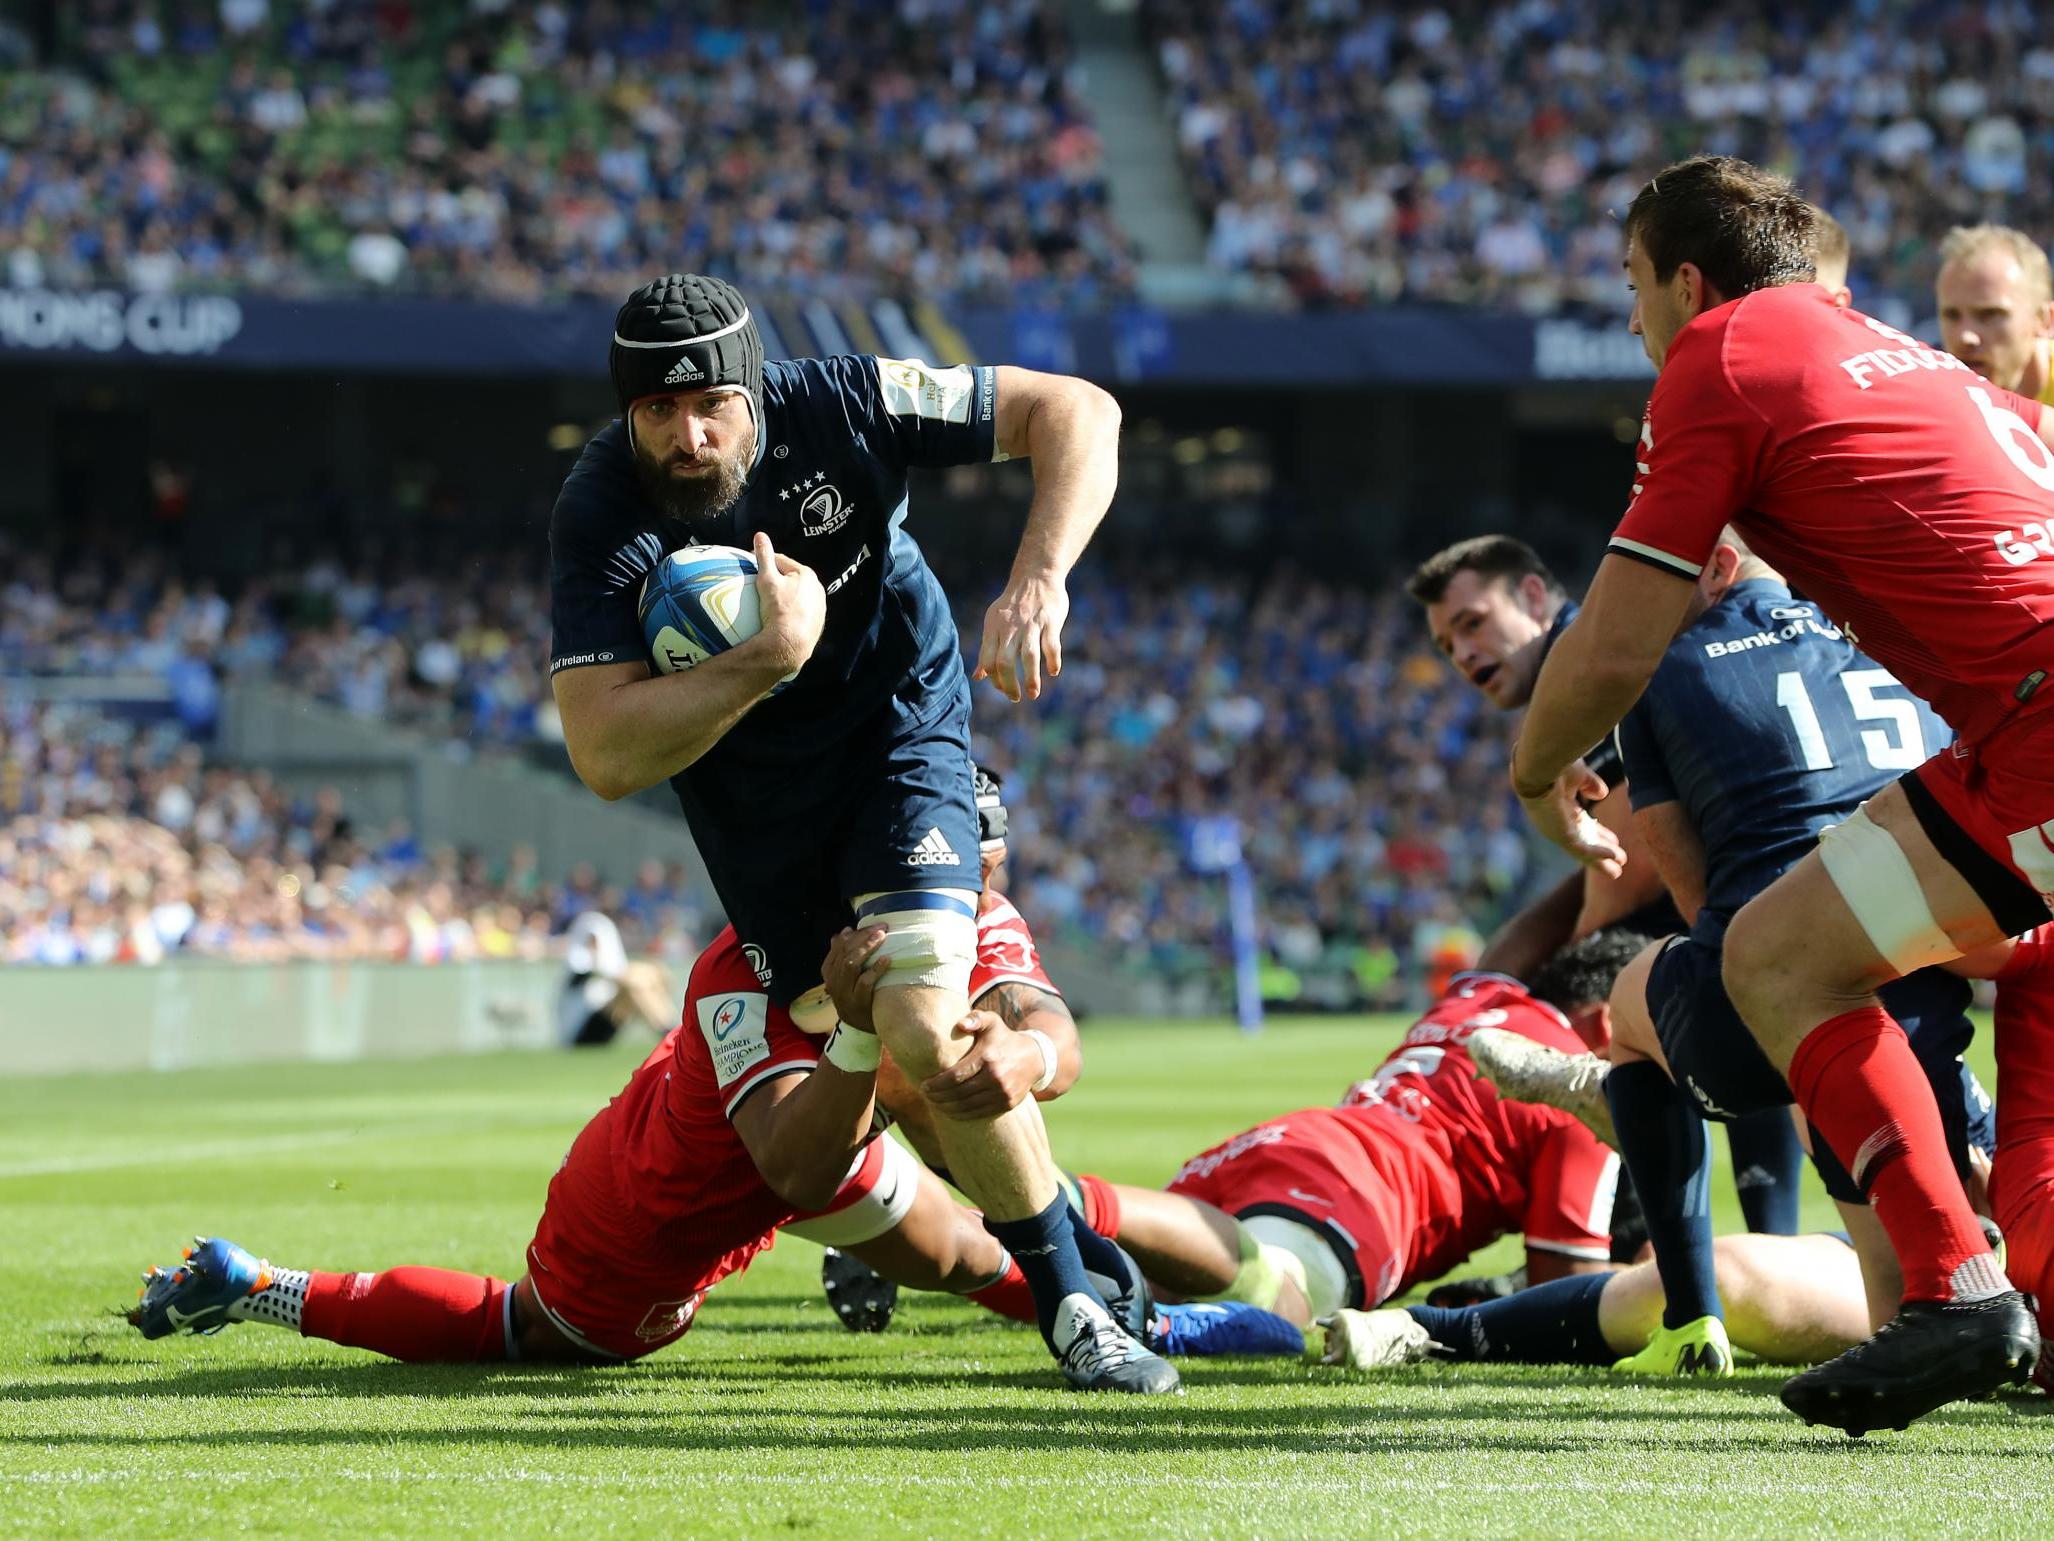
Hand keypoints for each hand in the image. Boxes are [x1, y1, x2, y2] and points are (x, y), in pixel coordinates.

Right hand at [751, 531, 825, 674]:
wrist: (790, 643)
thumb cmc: (778, 608)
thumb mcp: (767, 579)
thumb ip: (764, 556)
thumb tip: (760, 534)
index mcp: (806, 574)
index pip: (782, 561)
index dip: (766, 561)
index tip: (752, 565)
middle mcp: (817, 588)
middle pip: (791, 578)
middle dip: (777, 578)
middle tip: (759, 585)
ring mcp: (819, 607)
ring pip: (798, 596)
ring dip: (785, 595)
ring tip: (768, 602)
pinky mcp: (817, 623)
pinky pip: (800, 612)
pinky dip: (791, 611)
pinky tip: (778, 618)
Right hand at [819, 926, 888, 1033]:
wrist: (859, 1028)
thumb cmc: (855, 996)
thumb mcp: (845, 977)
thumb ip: (844, 955)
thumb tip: (844, 931)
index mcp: (829, 972)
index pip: (839, 946)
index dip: (856, 933)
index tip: (873, 925)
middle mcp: (833, 981)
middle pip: (846, 952)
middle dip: (864, 937)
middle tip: (882, 928)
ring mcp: (844, 993)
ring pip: (851, 964)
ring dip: (867, 948)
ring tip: (882, 937)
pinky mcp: (857, 1003)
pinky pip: (865, 983)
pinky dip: (876, 969)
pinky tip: (887, 960)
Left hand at [919, 1010, 1041, 1118]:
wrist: (1034, 1058)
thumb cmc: (1003, 1038)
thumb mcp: (992, 1022)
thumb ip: (975, 1018)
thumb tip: (961, 1024)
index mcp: (987, 1057)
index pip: (955, 1076)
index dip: (936, 1084)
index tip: (924, 1085)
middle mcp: (996, 1077)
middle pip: (958, 1093)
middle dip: (938, 1097)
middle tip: (926, 1095)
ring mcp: (1002, 1093)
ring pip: (967, 1107)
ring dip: (947, 1108)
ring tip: (935, 1104)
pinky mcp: (1007, 1104)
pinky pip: (979, 1114)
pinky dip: (962, 1115)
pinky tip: (950, 1111)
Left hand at [974, 573, 1068, 701]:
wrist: (1036, 576)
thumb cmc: (1013, 605)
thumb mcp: (994, 623)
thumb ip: (987, 650)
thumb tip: (978, 677)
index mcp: (993, 628)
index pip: (988, 660)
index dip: (994, 678)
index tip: (1002, 688)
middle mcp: (1010, 627)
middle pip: (1005, 662)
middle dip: (1009, 684)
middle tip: (1015, 698)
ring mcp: (1031, 624)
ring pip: (1029, 656)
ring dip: (1031, 678)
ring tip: (1033, 694)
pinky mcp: (1050, 621)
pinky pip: (1051, 645)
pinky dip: (1053, 661)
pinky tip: (1053, 672)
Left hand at [1512, 757, 1625, 877]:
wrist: (1541, 766)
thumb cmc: (1555, 765)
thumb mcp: (1579, 775)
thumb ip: (1590, 784)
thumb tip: (1601, 794)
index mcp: (1560, 806)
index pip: (1582, 825)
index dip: (1599, 834)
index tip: (1615, 841)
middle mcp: (1557, 821)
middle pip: (1583, 841)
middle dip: (1602, 851)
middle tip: (1620, 859)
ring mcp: (1557, 829)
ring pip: (1582, 850)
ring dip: (1601, 860)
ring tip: (1617, 872)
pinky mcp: (1560, 834)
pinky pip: (1582, 849)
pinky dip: (1598, 854)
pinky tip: (1614, 856)